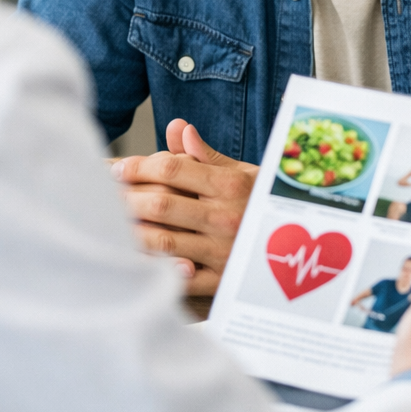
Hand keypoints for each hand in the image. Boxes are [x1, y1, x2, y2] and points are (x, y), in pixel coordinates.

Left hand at [111, 118, 256, 294]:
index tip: (116, 168)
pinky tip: (130, 259)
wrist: (308, 249)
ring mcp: (222, 252)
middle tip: (101, 194)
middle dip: (125, 198)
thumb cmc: (264, 205)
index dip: (137, 167)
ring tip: (106, 224)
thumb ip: (207, 155)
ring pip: (163, 242)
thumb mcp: (245, 174)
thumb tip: (177, 128)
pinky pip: (177, 277)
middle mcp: (225, 218)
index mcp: (229, 186)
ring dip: (130, 232)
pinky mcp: (220, 283)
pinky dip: (150, 268)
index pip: (171, 170)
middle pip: (161, 205)